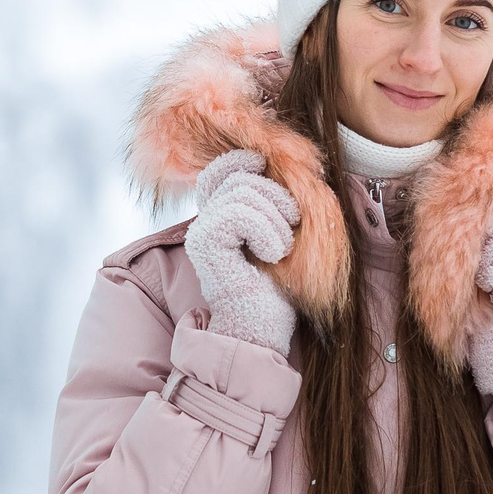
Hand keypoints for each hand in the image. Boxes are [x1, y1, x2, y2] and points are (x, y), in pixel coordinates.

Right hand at [184, 150, 300, 352]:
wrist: (261, 333)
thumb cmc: (276, 292)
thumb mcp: (279, 237)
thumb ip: (271, 205)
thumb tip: (285, 168)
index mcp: (219, 219)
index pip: (219, 171)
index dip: (241, 160)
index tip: (266, 167)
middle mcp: (204, 223)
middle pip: (238, 178)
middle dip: (275, 195)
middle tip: (290, 226)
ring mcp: (201, 233)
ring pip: (241, 192)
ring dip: (275, 218)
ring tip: (281, 248)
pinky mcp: (205, 244)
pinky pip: (238, 212)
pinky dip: (265, 230)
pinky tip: (272, 255)